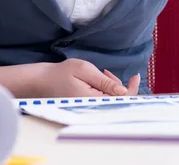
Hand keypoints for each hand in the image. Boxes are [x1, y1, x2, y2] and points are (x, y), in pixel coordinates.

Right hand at [0, 58, 139, 97]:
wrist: (43, 81)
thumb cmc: (61, 73)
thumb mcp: (84, 70)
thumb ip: (104, 81)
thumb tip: (123, 91)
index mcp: (94, 100)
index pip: (121, 100)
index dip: (131, 89)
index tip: (135, 75)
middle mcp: (93, 107)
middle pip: (118, 100)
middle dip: (120, 85)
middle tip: (110, 71)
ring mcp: (90, 107)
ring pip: (111, 99)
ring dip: (112, 86)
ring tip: (103, 73)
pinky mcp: (87, 105)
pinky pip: (103, 99)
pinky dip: (105, 89)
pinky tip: (100, 79)